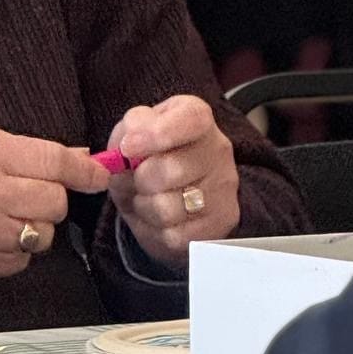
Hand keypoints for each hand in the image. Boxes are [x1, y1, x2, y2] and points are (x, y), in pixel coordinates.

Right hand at [0, 128, 109, 286]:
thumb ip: (19, 153)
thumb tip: (76, 161)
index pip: (54, 160)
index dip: (84, 171)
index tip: (99, 175)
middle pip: (55, 201)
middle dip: (47, 200)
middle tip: (22, 197)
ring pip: (42, 234)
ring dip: (30, 228)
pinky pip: (21, 261)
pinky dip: (11, 252)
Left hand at [108, 95, 239, 266]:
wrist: (163, 196)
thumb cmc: (145, 157)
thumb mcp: (129, 135)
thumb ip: (128, 132)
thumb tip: (130, 143)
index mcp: (196, 118)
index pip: (191, 119)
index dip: (157, 134)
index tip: (128, 147)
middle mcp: (219, 150)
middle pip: (171, 170)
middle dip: (139, 179)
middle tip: (137, 178)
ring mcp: (224, 190)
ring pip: (168, 207)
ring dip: (144, 206)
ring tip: (147, 197)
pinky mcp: (220, 225)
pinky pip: (173, 235)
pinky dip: (154, 229)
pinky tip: (158, 217)